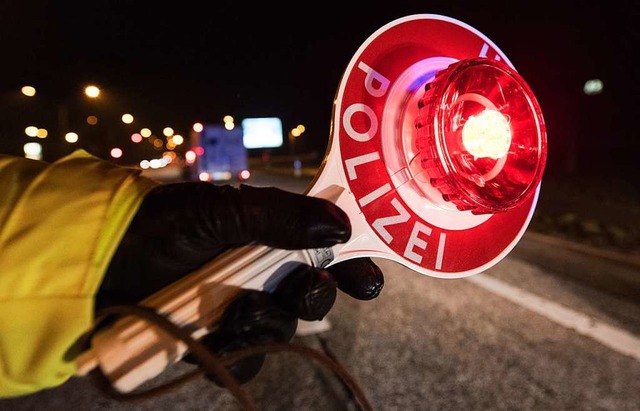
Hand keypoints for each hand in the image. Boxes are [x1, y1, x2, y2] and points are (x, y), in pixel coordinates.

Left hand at [98, 182, 383, 382]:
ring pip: (282, 327)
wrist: (102, 262)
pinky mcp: (214, 344)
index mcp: (267, 237)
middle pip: (311, 294)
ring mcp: (237, 310)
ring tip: (242, 308)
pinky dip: (241, 348)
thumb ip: (281, 215)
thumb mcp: (223, 210)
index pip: (323, 252)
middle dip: (317, 293)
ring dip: (272, 319)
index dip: (351, 265)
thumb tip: (343, 223)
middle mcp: (258, 274)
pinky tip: (222, 333)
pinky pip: (247, 357)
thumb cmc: (162, 225)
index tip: (368, 278)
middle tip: (309, 286)